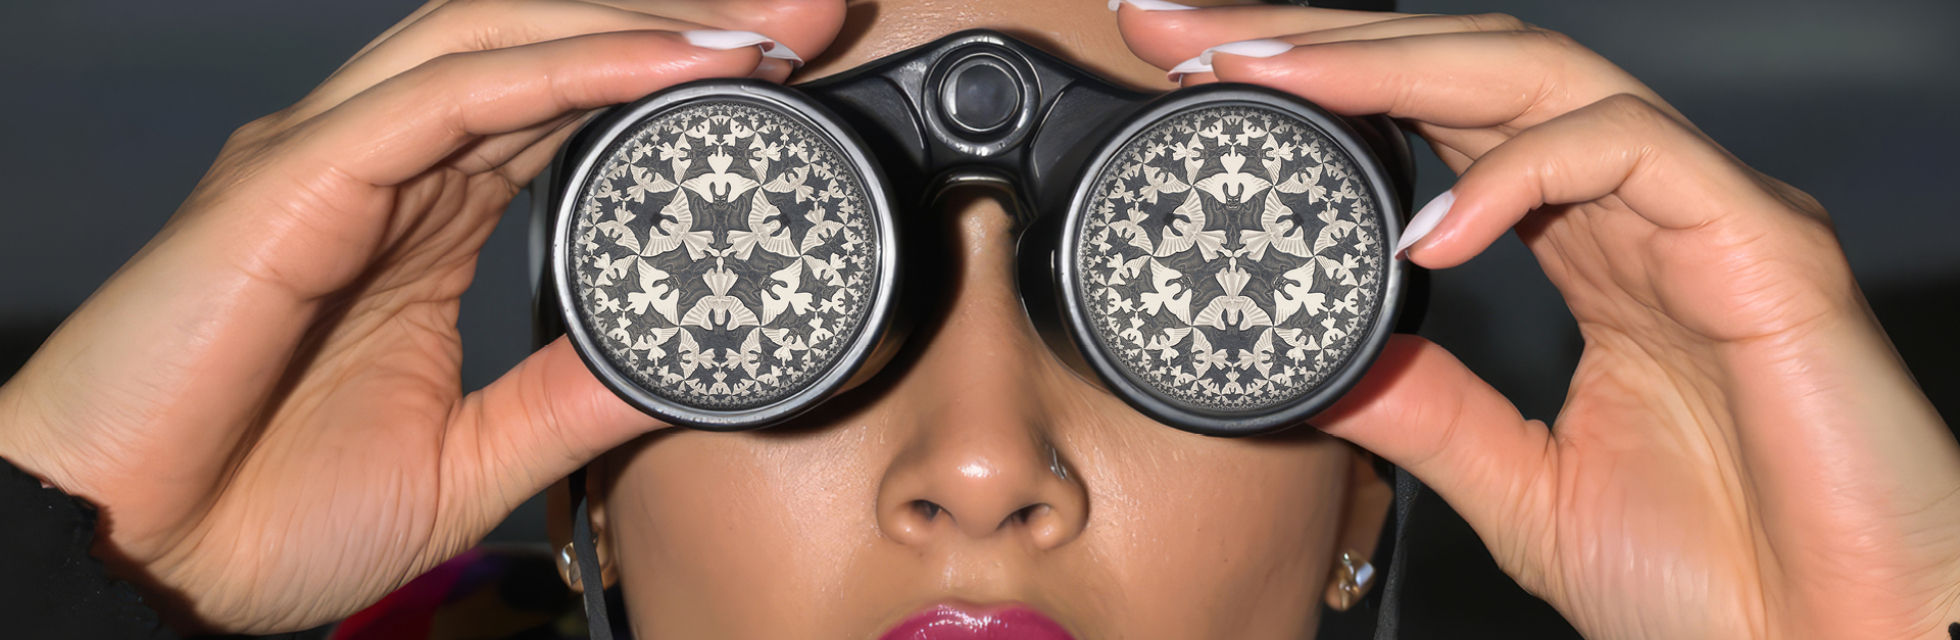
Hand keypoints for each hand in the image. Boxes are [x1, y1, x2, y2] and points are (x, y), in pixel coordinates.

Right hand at [0, 0, 844, 632]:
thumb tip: (676, 364)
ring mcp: (336, 158)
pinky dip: (565, 69)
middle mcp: (385, 167)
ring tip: (760, 30)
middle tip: (811, 19)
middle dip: (682, 23)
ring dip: (638, 25)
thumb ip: (569, 399)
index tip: (790, 83)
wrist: (134, 567)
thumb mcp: (470, 457)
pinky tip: (663, 66)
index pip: (566, 110)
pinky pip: (449, 94)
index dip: (674, 83)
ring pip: (502, 40)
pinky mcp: (294, 175)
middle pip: (549, 49)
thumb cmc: (259, 511)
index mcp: (423, 220)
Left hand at [1116, 5, 1959, 638]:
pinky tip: (1428, 230)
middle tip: (1189, 32)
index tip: (1200, 84)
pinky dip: (1520, 176)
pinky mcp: (1766, 249)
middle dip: (1326, 40)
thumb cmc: (1727, 583)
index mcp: (1595, 253)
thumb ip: (1426, 406)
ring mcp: (1709, 217)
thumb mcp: (1519, 484)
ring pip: (1546, 77)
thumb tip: (1322, 359)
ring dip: (1393, 70)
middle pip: (1476, 69)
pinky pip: (1633, 154)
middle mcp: (1647, 213)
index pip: (1445, 124)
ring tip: (1270, 82)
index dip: (1327, 89)